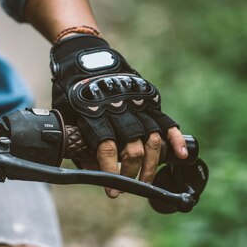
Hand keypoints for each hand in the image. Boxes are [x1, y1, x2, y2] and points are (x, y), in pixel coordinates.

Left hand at [50, 35, 187, 197]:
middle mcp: (120, 108)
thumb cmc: (71, 90)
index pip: (108, 149)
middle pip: (134, 148)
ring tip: (146, 181)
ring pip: (152, 139)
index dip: (111, 172)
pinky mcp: (148, 98)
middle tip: (127, 187)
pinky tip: (181, 156)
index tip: (112, 191)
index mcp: (95, 113)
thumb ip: (78, 143)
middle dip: (132, 174)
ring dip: (151, 165)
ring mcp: (137, 102)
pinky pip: (166, 121)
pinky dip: (175, 139)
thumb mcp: (66, 116)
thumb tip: (91, 173)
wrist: (83, 55)